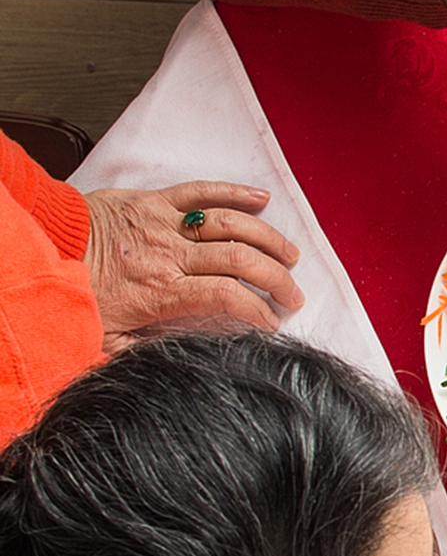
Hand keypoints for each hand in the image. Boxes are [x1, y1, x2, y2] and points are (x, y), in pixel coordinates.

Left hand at [82, 182, 303, 351]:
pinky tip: (262, 199)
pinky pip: (201, 191)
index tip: (271, 323)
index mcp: (161, 292)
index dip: (258, 311)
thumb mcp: (104, 336)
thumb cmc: (75, 288)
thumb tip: (174, 364)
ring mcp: (165, 224)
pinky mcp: (155, 200)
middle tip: (293, 294)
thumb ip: (142, 352)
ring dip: (267, 240)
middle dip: (276, 279)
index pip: (227, 298)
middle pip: (240, 262)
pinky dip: (235, 192)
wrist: (44, 241)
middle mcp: (169, 256)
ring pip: (231, 226)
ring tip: (289, 256)